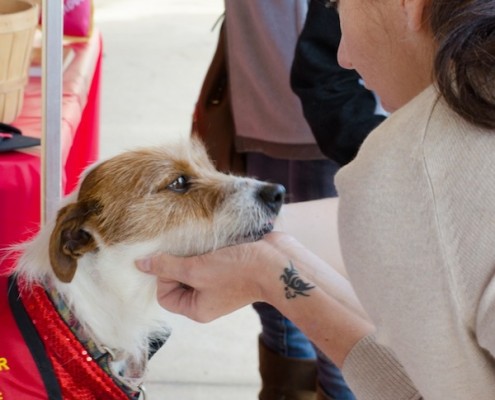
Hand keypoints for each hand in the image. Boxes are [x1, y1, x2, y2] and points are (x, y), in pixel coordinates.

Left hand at [136, 238, 282, 321]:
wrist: (276, 262)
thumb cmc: (237, 271)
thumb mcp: (196, 269)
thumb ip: (166, 266)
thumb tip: (139, 264)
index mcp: (197, 309)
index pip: (164, 294)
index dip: (164, 276)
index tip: (176, 261)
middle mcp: (206, 298)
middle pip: (177, 279)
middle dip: (178, 262)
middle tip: (186, 248)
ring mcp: (218, 282)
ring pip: (192, 266)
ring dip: (191, 252)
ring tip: (199, 243)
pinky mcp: (228, 266)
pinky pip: (207, 258)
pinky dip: (204, 248)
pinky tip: (209, 239)